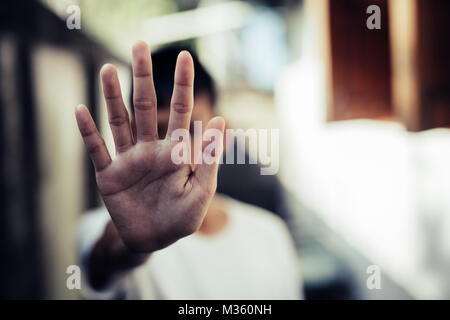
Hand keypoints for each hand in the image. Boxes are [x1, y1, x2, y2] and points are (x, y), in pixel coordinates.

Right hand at [75, 41, 224, 252]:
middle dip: (143, 77)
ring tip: (109, 69)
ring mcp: (128, 160)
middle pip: (145, 107)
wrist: (152, 240)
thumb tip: (220, 118)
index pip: (180, 111)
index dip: (183, 85)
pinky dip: (88, 132)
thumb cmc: (180, 218)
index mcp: (174, 152)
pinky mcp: (108, 175)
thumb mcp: (201, 191)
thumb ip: (209, 157)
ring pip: (119, 121)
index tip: (185, 58)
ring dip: (112, 96)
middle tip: (139, 45)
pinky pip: (97, 150)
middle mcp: (150, 149)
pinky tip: (81, 110)